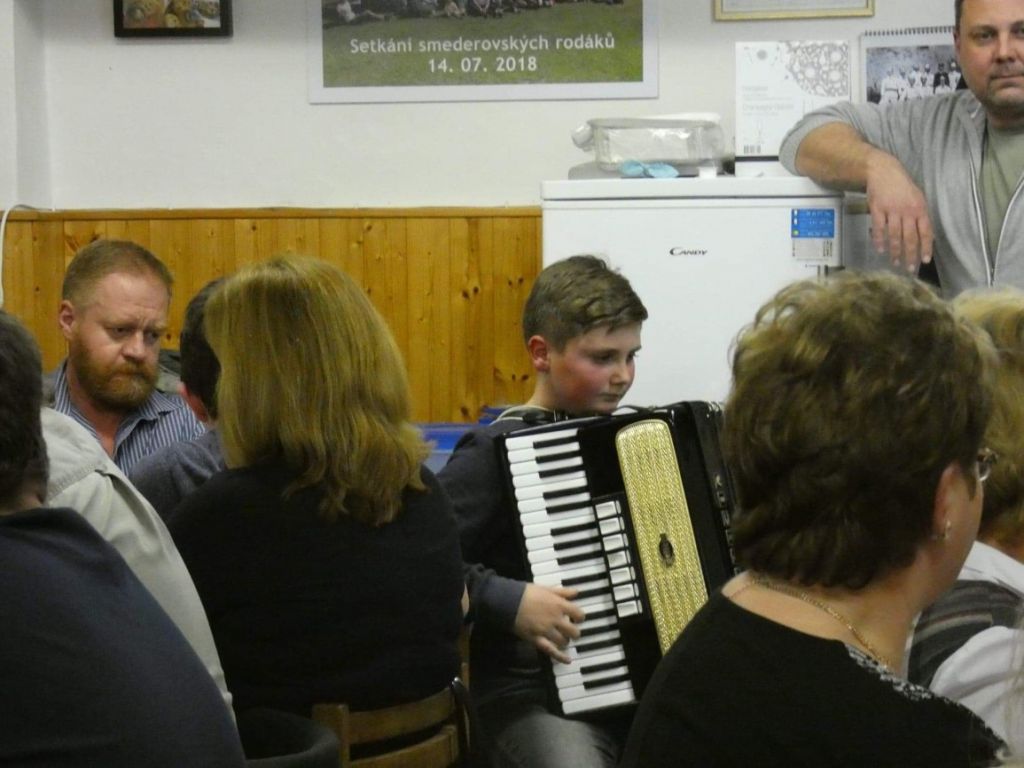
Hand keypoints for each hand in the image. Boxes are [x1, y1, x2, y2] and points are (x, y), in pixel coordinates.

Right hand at [513, 583, 584, 663]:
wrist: (509, 601)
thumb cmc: (527, 593)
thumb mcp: (546, 588)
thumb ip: (562, 592)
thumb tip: (576, 592)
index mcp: (559, 605)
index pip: (579, 614)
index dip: (580, 617)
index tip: (577, 618)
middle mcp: (556, 619)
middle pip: (574, 631)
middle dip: (574, 632)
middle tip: (570, 631)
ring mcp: (547, 631)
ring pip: (563, 642)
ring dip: (565, 641)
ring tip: (562, 640)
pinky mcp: (537, 639)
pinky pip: (551, 651)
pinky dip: (560, 657)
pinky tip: (568, 660)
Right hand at [865, 152, 933, 271]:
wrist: (883, 171)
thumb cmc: (902, 186)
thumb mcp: (917, 198)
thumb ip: (920, 216)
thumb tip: (924, 235)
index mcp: (920, 209)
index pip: (926, 232)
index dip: (926, 247)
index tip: (925, 261)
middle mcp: (907, 211)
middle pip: (910, 237)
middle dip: (910, 255)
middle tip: (909, 269)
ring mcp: (892, 210)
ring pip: (895, 235)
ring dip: (895, 251)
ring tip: (895, 262)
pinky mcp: (877, 209)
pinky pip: (879, 228)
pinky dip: (879, 240)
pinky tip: (880, 250)